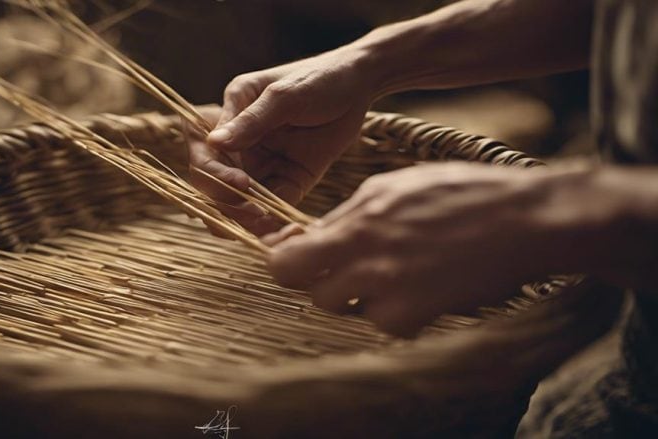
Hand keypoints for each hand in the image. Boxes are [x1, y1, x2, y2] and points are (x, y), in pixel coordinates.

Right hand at [189, 43, 379, 234]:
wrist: (360, 85)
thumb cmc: (319, 78)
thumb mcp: (285, 96)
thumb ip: (252, 121)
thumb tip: (213, 143)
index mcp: (231, 113)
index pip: (204, 153)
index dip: (215, 175)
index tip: (240, 184)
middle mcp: (241, 143)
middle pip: (216, 185)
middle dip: (227, 204)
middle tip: (254, 213)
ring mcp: (263, 164)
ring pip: (241, 202)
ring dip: (247, 220)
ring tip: (268, 227)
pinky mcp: (288, 179)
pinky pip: (273, 206)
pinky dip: (273, 223)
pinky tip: (285, 229)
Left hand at [265, 162, 637, 336]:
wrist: (522, 220)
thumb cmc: (459, 193)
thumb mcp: (392, 187)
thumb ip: (348, 215)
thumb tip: (312, 235)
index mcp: (358, 222)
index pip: (288, 259)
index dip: (284, 261)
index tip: (294, 259)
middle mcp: (366, 259)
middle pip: (309, 291)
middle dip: (317, 282)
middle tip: (339, 271)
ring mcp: (390, 291)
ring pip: (344, 309)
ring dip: (357, 296)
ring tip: (391, 273)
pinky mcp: (414, 317)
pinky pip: (382, 324)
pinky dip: (394, 312)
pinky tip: (420, 287)